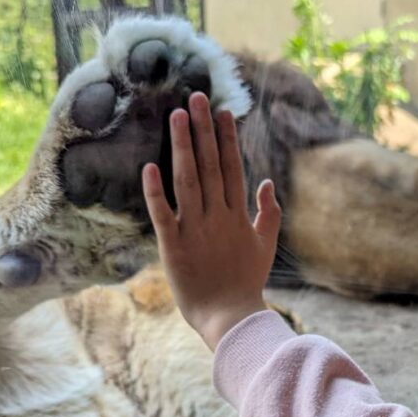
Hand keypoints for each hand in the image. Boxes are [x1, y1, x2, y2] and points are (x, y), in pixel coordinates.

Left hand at [142, 92, 280, 350]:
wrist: (230, 318)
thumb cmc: (246, 284)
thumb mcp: (265, 246)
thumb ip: (268, 213)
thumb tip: (267, 182)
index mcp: (238, 215)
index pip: (231, 167)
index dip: (226, 138)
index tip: (223, 111)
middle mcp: (217, 216)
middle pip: (209, 165)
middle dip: (203, 129)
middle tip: (196, 97)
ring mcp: (195, 229)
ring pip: (187, 180)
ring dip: (181, 147)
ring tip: (176, 116)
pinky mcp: (173, 246)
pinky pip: (162, 213)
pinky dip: (155, 191)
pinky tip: (149, 166)